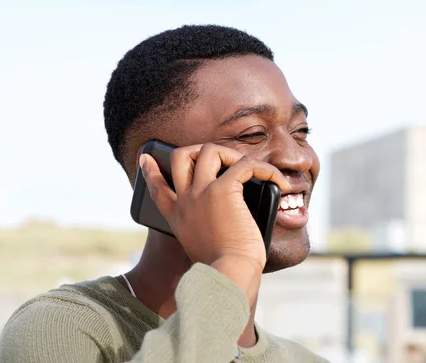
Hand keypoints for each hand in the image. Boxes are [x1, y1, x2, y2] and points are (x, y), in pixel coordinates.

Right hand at [139, 143, 290, 299]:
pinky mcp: (223, 191)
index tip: (147, 158)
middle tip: (224, 157)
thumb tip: (229, 225)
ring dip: (234, 154)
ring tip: (254, 169)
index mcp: (178, 217)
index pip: (157, 188)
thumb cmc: (224, 270)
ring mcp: (201, 192)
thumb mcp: (203, 250)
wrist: (228, 275)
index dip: (151, 171)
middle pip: (181, 157)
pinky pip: (245, 165)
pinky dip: (266, 169)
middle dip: (200, 149)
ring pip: (211, 151)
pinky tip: (279, 182)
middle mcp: (186, 201)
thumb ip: (206, 232)